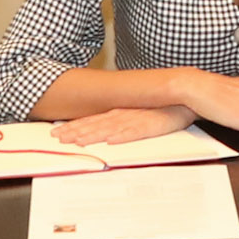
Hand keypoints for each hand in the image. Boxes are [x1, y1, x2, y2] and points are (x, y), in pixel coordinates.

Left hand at [50, 106, 195, 146]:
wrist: (182, 97)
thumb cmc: (159, 107)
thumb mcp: (135, 112)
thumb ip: (119, 120)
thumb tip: (104, 131)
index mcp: (118, 112)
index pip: (91, 120)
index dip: (73, 126)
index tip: (56, 132)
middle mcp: (122, 114)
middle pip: (94, 124)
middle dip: (74, 131)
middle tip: (57, 138)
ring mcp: (135, 119)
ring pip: (109, 128)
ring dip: (93, 135)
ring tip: (78, 141)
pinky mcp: (149, 125)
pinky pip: (134, 131)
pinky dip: (122, 136)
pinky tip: (111, 141)